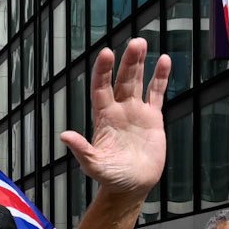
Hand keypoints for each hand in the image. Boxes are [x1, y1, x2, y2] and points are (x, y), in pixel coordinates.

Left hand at [59, 39, 171, 200]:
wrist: (132, 186)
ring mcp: (135, 112)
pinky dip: (160, 77)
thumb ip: (82, 150)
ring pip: (137, 81)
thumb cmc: (111, 178)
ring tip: (142, 42)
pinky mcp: (152, 118)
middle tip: (135, 43)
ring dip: (139, 63)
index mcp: (103, 118)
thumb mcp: (95, 166)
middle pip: (122, 80)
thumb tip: (64, 135)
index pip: (101, 88)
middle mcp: (118, 110)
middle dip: (128, 62)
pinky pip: (156, 93)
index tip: (106, 54)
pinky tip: (164, 60)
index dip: (103, 71)